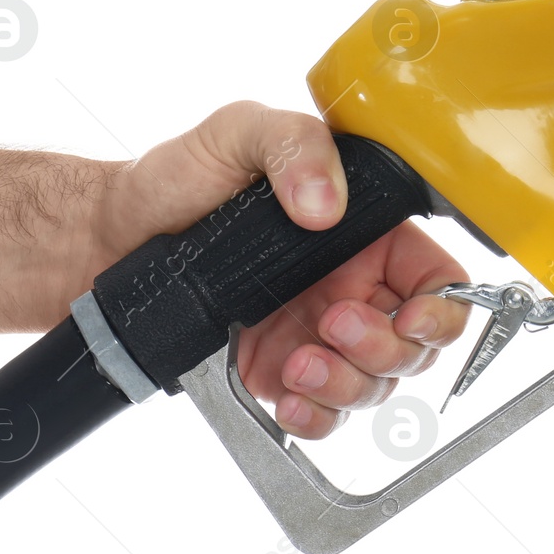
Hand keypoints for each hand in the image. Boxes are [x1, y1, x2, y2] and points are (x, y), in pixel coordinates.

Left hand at [88, 101, 470, 438]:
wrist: (109, 237)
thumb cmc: (180, 179)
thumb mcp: (239, 133)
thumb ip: (295, 145)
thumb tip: (326, 204)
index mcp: (365, 235)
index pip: (438, 279)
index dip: (443, 308)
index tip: (413, 316)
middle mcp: (353, 289)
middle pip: (414, 345)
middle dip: (384, 349)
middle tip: (331, 325)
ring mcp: (318, 337)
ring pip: (373, 388)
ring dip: (346, 387)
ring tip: (296, 364)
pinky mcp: (279, 375)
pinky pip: (323, 416)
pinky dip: (316, 420)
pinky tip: (286, 400)